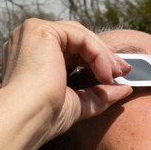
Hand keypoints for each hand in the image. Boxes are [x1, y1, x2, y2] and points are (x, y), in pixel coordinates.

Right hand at [1, 19, 131, 143]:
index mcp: (32, 55)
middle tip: (124, 71)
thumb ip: (98, 94)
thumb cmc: (43, 117)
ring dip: (103, 56)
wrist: (25, 120)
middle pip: (77, 39)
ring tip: (115, 76)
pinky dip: (98, 53)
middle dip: (104, 55)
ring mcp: (33, 31)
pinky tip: (106, 73)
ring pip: (81, 36)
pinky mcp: (40, 30)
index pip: (71, 49)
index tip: (118, 75)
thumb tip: (125, 89)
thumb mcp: (77, 102)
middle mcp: (29, 39)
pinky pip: (80, 36)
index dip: (97, 60)